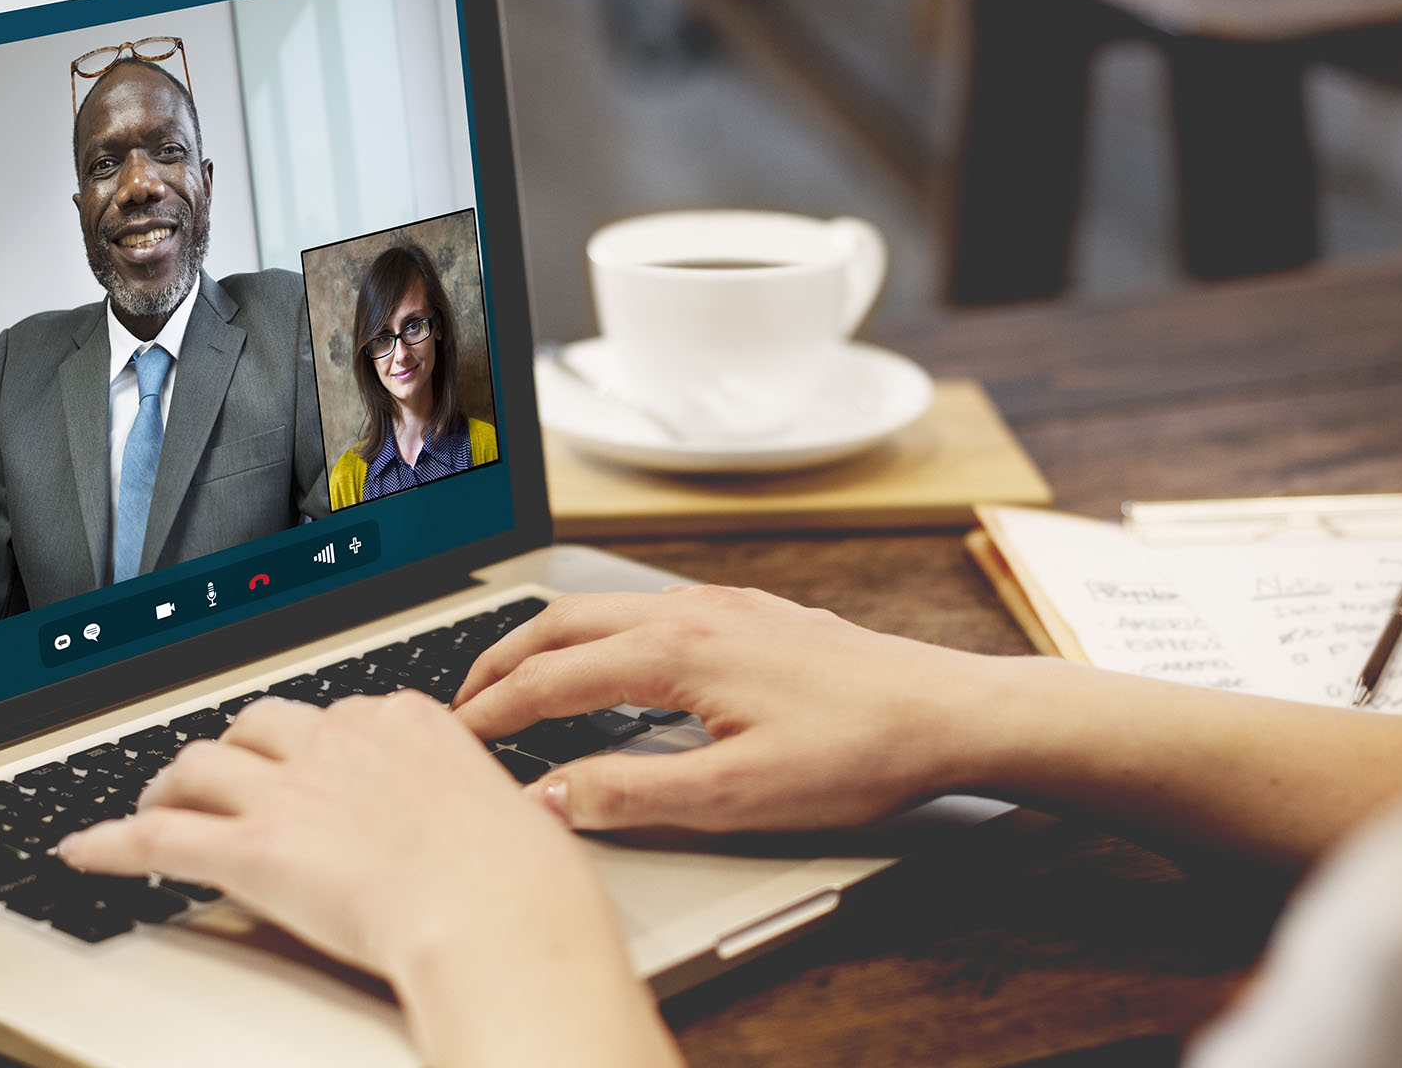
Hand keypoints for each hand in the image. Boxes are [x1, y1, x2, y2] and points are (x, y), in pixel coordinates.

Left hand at [57, 693, 679, 1066]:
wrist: (497, 915)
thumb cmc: (523, 881)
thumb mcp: (518, 817)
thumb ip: (484, 808)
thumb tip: (504, 822)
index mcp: (408, 723)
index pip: (344, 713)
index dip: (316, 742)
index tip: (312, 764)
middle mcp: (340, 742)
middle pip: (262, 723)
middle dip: (238, 747)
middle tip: (227, 777)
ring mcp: (289, 792)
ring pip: (201, 764)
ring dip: (171, 784)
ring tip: (155, 803)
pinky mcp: (250, 849)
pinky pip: (158, 836)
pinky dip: (111, 843)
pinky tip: (86, 852)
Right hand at [453, 585, 1007, 832]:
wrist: (947, 713)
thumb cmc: (857, 754)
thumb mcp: (736, 796)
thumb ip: (632, 794)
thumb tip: (549, 795)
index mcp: (676, 651)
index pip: (551, 679)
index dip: (493, 714)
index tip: (454, 741)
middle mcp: (691, 611)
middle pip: (561, 623)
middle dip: (499, 661)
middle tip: (458, 704)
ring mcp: (722, 605)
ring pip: (602, 609)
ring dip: (546, 644)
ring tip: (515, 682)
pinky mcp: (750, 613)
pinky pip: (644, 610)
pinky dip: (596, 636)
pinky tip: (607, 667)